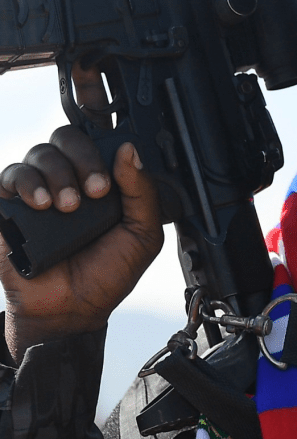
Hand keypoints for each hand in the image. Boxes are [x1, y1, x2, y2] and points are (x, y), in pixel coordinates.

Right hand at [0, 65, 162, 362]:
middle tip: (96, 190)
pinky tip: (42, 204)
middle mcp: (71, 177)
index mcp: (104, 177)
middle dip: (84, 158)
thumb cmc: (108, 271)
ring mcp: (39, 189)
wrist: (72, 309)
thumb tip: (130, 150)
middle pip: (68, 137)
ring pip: (40, 152)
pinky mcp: (11, 207)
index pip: (100, 136)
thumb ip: (142, 191)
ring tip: (67, 206)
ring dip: (57, 173)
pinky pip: (10, 175)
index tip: (107, 142)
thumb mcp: (142, 233)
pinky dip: (27, 183)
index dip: (103, 128)